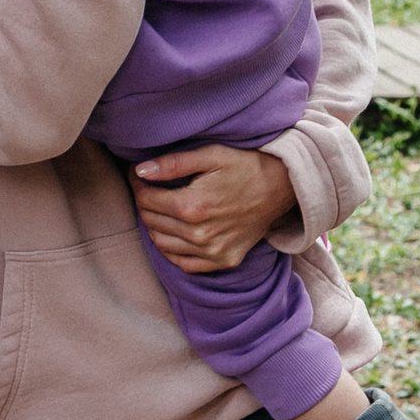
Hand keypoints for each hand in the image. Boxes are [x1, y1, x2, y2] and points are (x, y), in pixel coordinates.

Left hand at [131, 145, 295, 272]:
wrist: (282, 188)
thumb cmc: (245, 167)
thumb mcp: (210, 155)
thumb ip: (172, 164)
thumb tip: (140, 171)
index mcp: (192, 206)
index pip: (146, 200)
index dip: (137, 184)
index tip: (138, 174)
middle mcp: (200, 234)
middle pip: (152, 221)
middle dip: (144, 203)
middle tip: (148, 188)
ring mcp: (212, 252)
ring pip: (162, 244)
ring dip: (154, 225)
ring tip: (159, 208)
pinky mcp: (223, 261)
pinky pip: (184, 264)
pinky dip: (171, 250)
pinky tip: (172, 234)